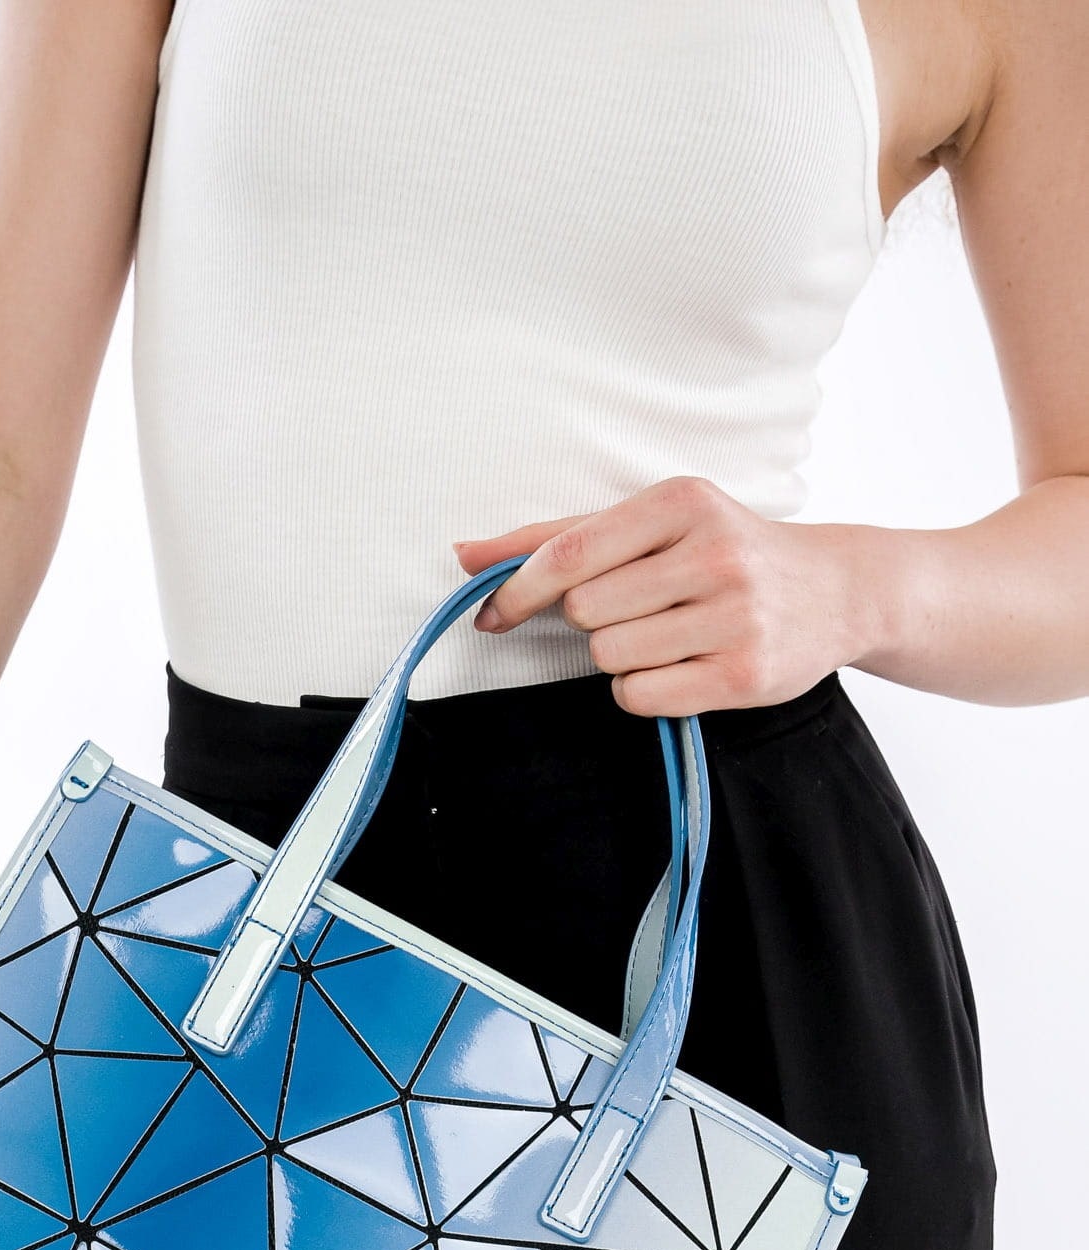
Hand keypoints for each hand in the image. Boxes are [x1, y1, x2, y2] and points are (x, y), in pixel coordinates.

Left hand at [454, 475, 871, 717]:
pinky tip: (681, 666)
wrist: (836, 590)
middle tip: (641, 607)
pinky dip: (643, 689)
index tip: (491, 612)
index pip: (571, 554)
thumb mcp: (652, 523)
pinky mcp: (745, 675)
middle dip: (594, 619)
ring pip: (610, 656)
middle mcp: (714, 553)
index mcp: (682, 502)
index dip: (519, 590)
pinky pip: (640, 696)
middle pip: (585, 611)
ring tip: (669, 634)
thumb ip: (557, 537)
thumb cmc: (724, 551)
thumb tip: (465, 556)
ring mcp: (734, 616)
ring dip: (620, 656)